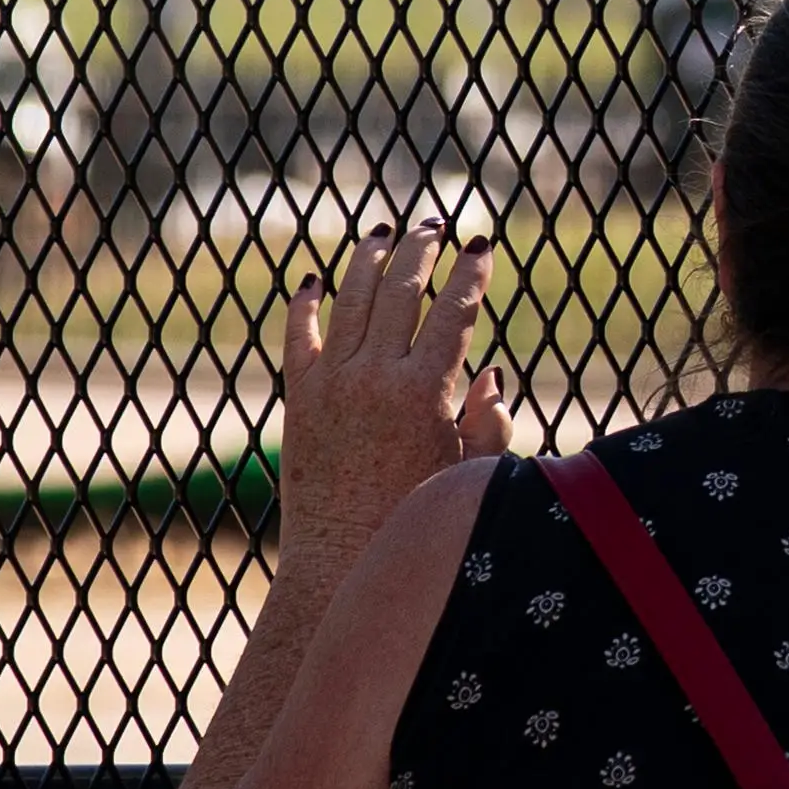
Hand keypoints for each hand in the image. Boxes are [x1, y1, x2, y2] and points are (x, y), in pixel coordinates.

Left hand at [273, 224, 511, 575]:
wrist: (341, 562)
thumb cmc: (416, 520)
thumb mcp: (465, 470)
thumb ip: (488, 420)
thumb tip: (489, 373)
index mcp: (424, 393)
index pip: (454, 312)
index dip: (471, 272)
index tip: (481, 244)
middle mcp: (375, 378)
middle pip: (400, 290)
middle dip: (422, 250)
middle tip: (435, 226)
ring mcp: (331, 384)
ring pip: (349, 299)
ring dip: (368, 259)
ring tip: (382, 232)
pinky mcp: (299, 399)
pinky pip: (299, 335)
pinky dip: (307, 303)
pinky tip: (317, 280)